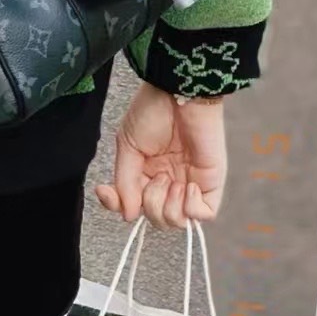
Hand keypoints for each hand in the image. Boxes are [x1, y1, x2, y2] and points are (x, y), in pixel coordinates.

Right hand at [95, 82, 226, 229]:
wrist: (179, 94)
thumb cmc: (152, 112)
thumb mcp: (128, 145)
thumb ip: (126, 182)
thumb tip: (128, 215)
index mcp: (146, 173)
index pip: (132, 205)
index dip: (119, 206)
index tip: (106, 192)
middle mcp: (168, 182)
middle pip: (156, 219)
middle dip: (150, 206)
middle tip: (154, 178)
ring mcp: (190, 184)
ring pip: (177, 221)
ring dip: (168, 207)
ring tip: (169, 180)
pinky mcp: (211, 184)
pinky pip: (204, 214)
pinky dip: (191, 208)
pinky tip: (187, 185)